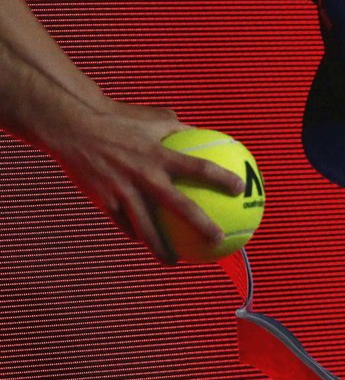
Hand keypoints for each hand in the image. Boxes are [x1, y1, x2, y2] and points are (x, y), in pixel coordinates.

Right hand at [47, 99, 244, 263]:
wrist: (70, 126)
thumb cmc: (117, 119)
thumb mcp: (152, 118)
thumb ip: (179, 127)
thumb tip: (205, 134)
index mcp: (158, 154)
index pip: (198, 167)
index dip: (221, 178)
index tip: (240, 189)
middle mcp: (143, 175)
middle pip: (179, 207)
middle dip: (202, 225)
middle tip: (219, 240)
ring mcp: (123, 190)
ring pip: (147, 229)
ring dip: (162, 248)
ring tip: (174, 261)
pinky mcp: (104, 201)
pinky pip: (124, 224)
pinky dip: (136, 233)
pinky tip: (145, 241)